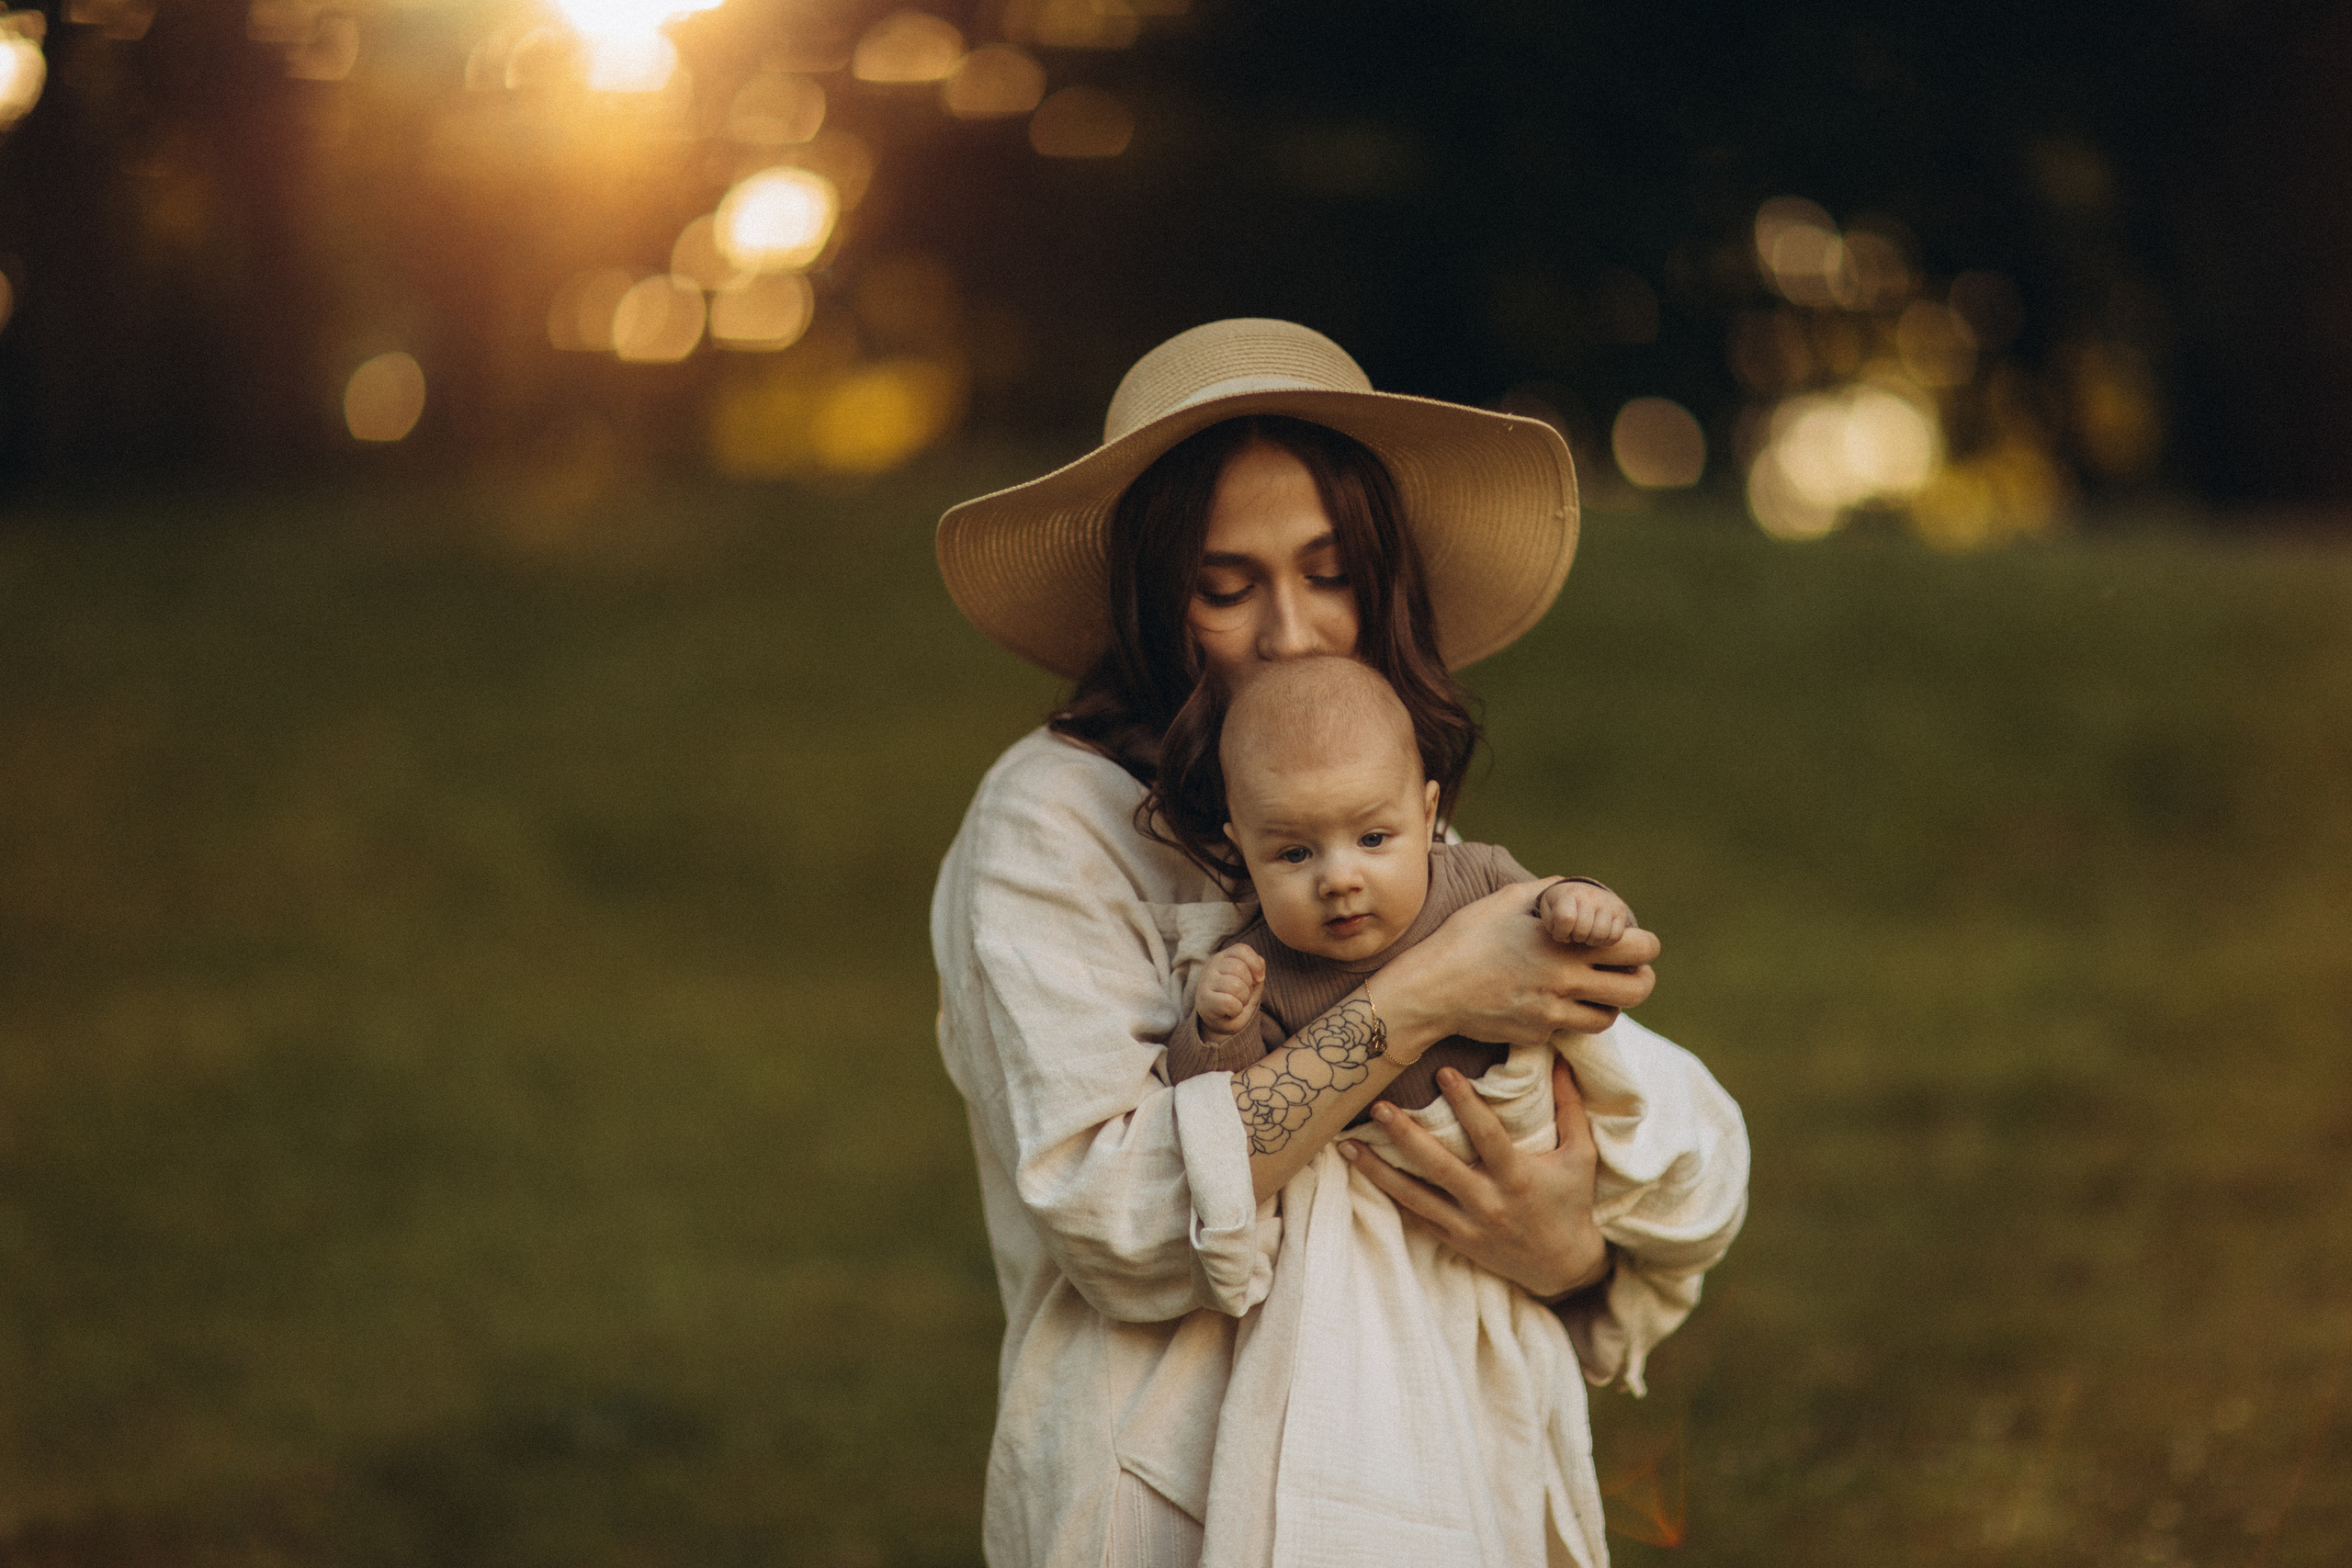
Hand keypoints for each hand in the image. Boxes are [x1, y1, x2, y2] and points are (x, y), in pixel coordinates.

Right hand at [1196, 943, 1265, 1041]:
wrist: (1222, 1022)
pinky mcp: (1204, 1000)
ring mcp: (1205, 982)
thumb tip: (1259, 970)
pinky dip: (1236, 1009)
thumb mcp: (1250, 979)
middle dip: (1249, 986)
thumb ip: (1256, 967)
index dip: (1255, 964)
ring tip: (1237, 1002)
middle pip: (1240, 968)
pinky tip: (1230, 1010)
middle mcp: (1212, 966)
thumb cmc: (1238, 997)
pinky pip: (1229, 1002)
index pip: (1242, 950)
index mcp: (1224, 957)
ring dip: (1243, 999)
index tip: (1258, 979)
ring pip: (1236, 986)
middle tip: (1243, 995)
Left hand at [1340, 1057, 1607, 1298]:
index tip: (1444, 1072)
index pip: (1488, 1136)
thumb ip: (1570, 1108)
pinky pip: (1414, 1216)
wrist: (1564, 1268)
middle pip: (1440, 1167)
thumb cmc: (1571, 1203)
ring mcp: (1468, 1225)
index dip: (1467, 1105)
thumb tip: (1559, 1059)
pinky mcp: (1454, 1240)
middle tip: (1378, 1108)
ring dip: (1379, 1170)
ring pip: (1415, 1196)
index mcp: (1518, 1178)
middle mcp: (1488, 1203)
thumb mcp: (1580, 1156)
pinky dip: (1387, 1195)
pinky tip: (1360, 1174)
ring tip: (1347, 1144)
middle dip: (1406, 1137)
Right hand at [1375, 882, 1658, 1048]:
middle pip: (1638, 989)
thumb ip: (1549, 892)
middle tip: (1627, 972)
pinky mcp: (1539, 1033)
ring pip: (1609, 1017)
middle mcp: (1567, 979)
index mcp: (1567, 942)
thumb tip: (1574, 890)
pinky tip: (1549, 1001)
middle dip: (1639, 979)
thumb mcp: (1507, 899)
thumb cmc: (1466, 937)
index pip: (1639, 947)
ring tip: (1591, 990)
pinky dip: (1568, 1017)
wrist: (1431, 989)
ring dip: (1607, 1003)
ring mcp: (1554, 1012)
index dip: (1644, 945)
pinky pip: (1570, 1029)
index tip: (1633, 944)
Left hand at [1538, 879, 1635, 947]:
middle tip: (1573, 934)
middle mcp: (1590, 895)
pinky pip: (1615, 936)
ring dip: (1590, 941)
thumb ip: (1550, 923)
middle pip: (1583, 930)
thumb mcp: (1548, 910)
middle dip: (1575, 938)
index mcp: (1568, 893)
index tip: (1559, 933)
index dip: (1560, 933)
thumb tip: (1565, 937)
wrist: (1582, 891)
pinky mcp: (1620, 910)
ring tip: (1584, 935)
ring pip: (1600, 935)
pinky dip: (1605, 941)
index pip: (1565, 918)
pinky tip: (1596, 935)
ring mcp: (1607, 902)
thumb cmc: (1560, 905)